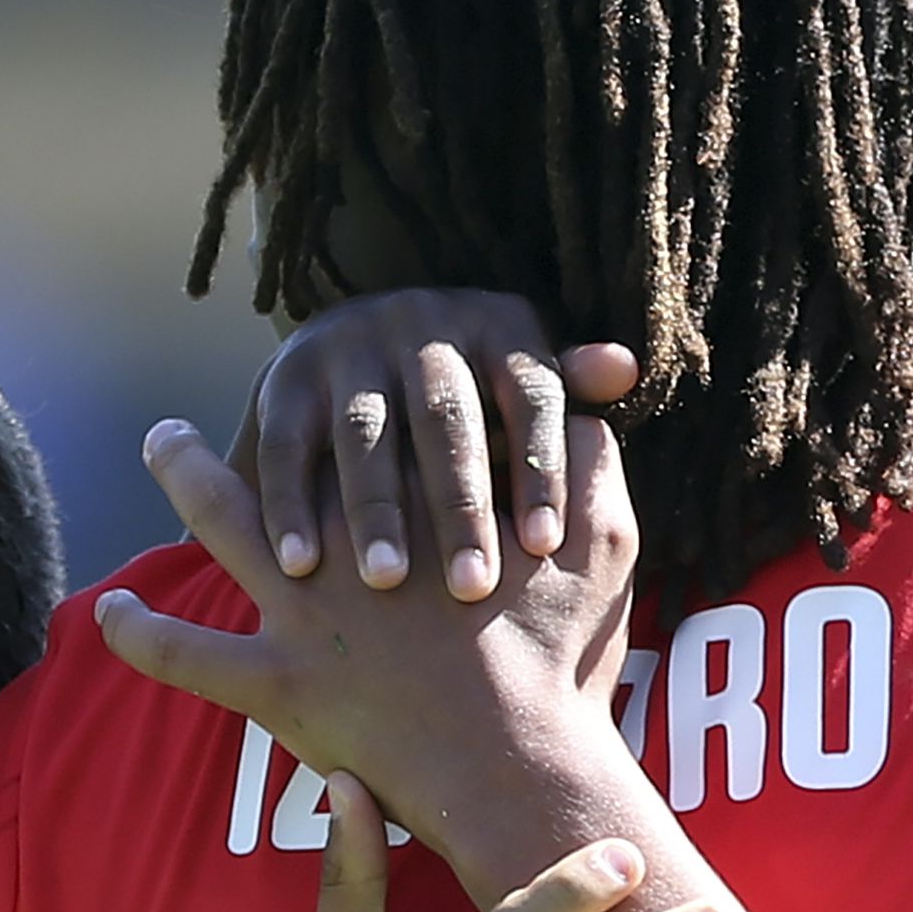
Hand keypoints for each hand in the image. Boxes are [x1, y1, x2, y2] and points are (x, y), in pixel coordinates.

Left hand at [95, 382, 643, 869]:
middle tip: (219, 392)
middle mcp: (355, 540)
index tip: (328, 361)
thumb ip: (595, 470)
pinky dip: (143, 635)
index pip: (383, 425)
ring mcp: (307, 611)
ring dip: (186, 480)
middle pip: (294, 454)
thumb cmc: (565, 666)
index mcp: (428, 504)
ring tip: (160, 442)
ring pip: (227, 526)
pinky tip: (108, 612)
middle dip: (259, 416)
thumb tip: (592, 412)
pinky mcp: (279, 684)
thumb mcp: (606, 551)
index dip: (357, 391)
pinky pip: (189, 658)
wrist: (522, 767)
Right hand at [242, 288, 644, 600]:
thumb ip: (570, 396)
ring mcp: (350, 344)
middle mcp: (423, 321)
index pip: (531, 395)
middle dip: (460, 507)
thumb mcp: (517, 400)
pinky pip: (289, 444)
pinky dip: (292, 505)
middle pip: (448, 417)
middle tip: (472, 589)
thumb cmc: (468, 411)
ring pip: (367, 432)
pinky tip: (301, 564)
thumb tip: (624, 367)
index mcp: (498, 326)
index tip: (545, 548)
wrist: (348, 374)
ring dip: (376, 509)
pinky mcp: (288, 376)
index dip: (540, 469)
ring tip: (388, 582)